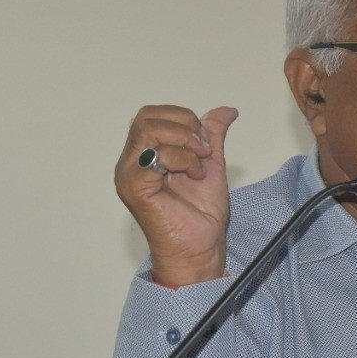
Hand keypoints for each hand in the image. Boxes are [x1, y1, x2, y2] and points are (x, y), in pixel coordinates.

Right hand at [115, 105, 238, 286]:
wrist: (201, 246)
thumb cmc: (201, 213)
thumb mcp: (210, 163)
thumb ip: (212, 135)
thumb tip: (227, 111)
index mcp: (144, 154)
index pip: (152, 114)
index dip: (183, 118)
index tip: (206, 142)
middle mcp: (131, 162)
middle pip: (147, 117)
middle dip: (184, 125)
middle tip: (204, 149)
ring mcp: (129, 174)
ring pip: (148, 130)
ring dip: (185, 142)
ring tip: (200, 165)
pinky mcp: (134, 187)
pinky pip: (153, 156)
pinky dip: (182, 159)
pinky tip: (195, 175)